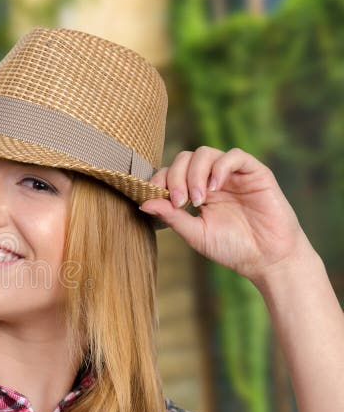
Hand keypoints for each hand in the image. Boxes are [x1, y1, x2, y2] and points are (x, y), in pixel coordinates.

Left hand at [139, 146, 309, 284]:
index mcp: (196, 191)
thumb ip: (171, 217)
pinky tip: (215, 188)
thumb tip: (144, 203)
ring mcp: (232, 174)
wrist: (267, 258)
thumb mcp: (195, 234)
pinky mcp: (255, 172)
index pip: (171, 173)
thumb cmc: (232, 248)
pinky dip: (220, 167)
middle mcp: (212, 179)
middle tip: (180, 202)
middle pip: (185, 158)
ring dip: (195, 173)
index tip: (158, 200)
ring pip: (205, 153)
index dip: (161, 181)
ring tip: (198, 199)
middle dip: (176, 177)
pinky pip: (234, 156)